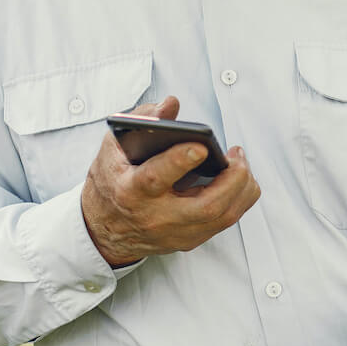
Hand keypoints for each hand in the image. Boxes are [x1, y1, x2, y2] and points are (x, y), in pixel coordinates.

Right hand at [80, 96, 258, 266]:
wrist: (104, 230)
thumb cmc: (112, 182)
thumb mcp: (113, 147)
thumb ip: (141, 120)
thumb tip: (170, 105)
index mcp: (130, 191)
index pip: (156, 178)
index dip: (179, 161)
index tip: (201, 146)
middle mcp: (155, 217)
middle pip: (206, 206)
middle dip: (232, 178)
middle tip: (236, 154)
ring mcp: (175, 233)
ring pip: (223, 216)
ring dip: (242, 187)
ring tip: (240, 162)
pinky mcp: (189, 240)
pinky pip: (225, 221)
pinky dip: (239, 198)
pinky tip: (238, 179)